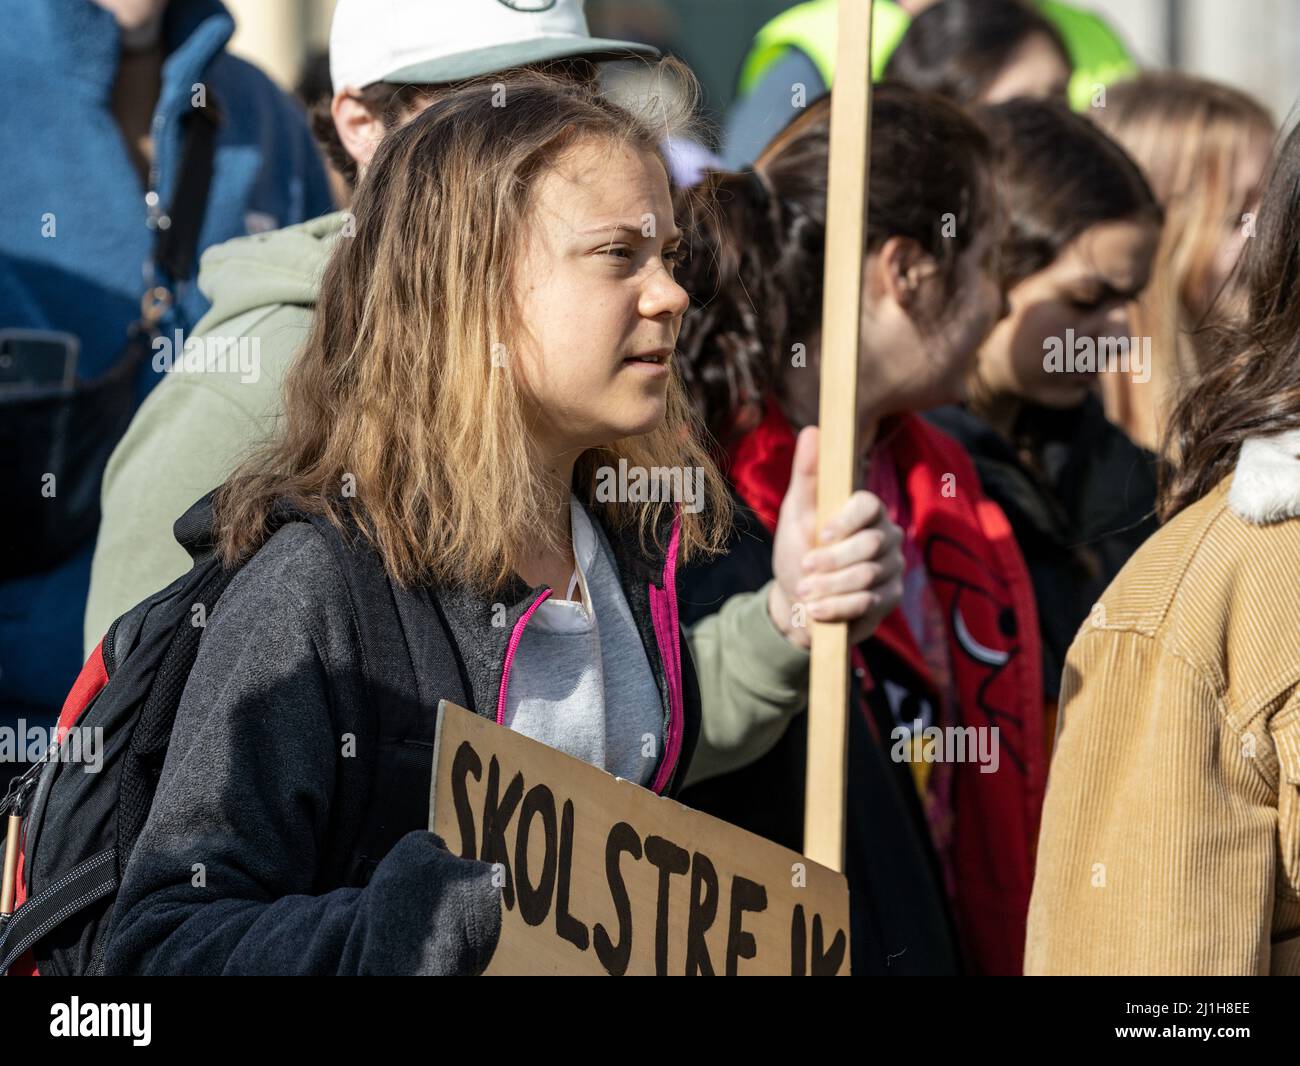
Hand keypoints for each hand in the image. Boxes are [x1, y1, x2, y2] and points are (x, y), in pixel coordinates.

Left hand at [767, 426, 903, 649]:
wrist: (799, 603)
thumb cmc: (799, 550)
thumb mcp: (796, 513)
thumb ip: (807, 474)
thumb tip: (813, 429)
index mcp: (865, 511)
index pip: (870, 505)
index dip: (848, 520)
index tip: (822, 533)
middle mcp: (886, 536)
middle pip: (869, 545)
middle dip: (832, 560)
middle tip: (804, 568)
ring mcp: (891, 568)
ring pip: (868, 576)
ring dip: (830, 586)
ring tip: (805, 592)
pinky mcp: (890, 598)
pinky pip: (869, 602)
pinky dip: (838, 607)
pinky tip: (817, 610)